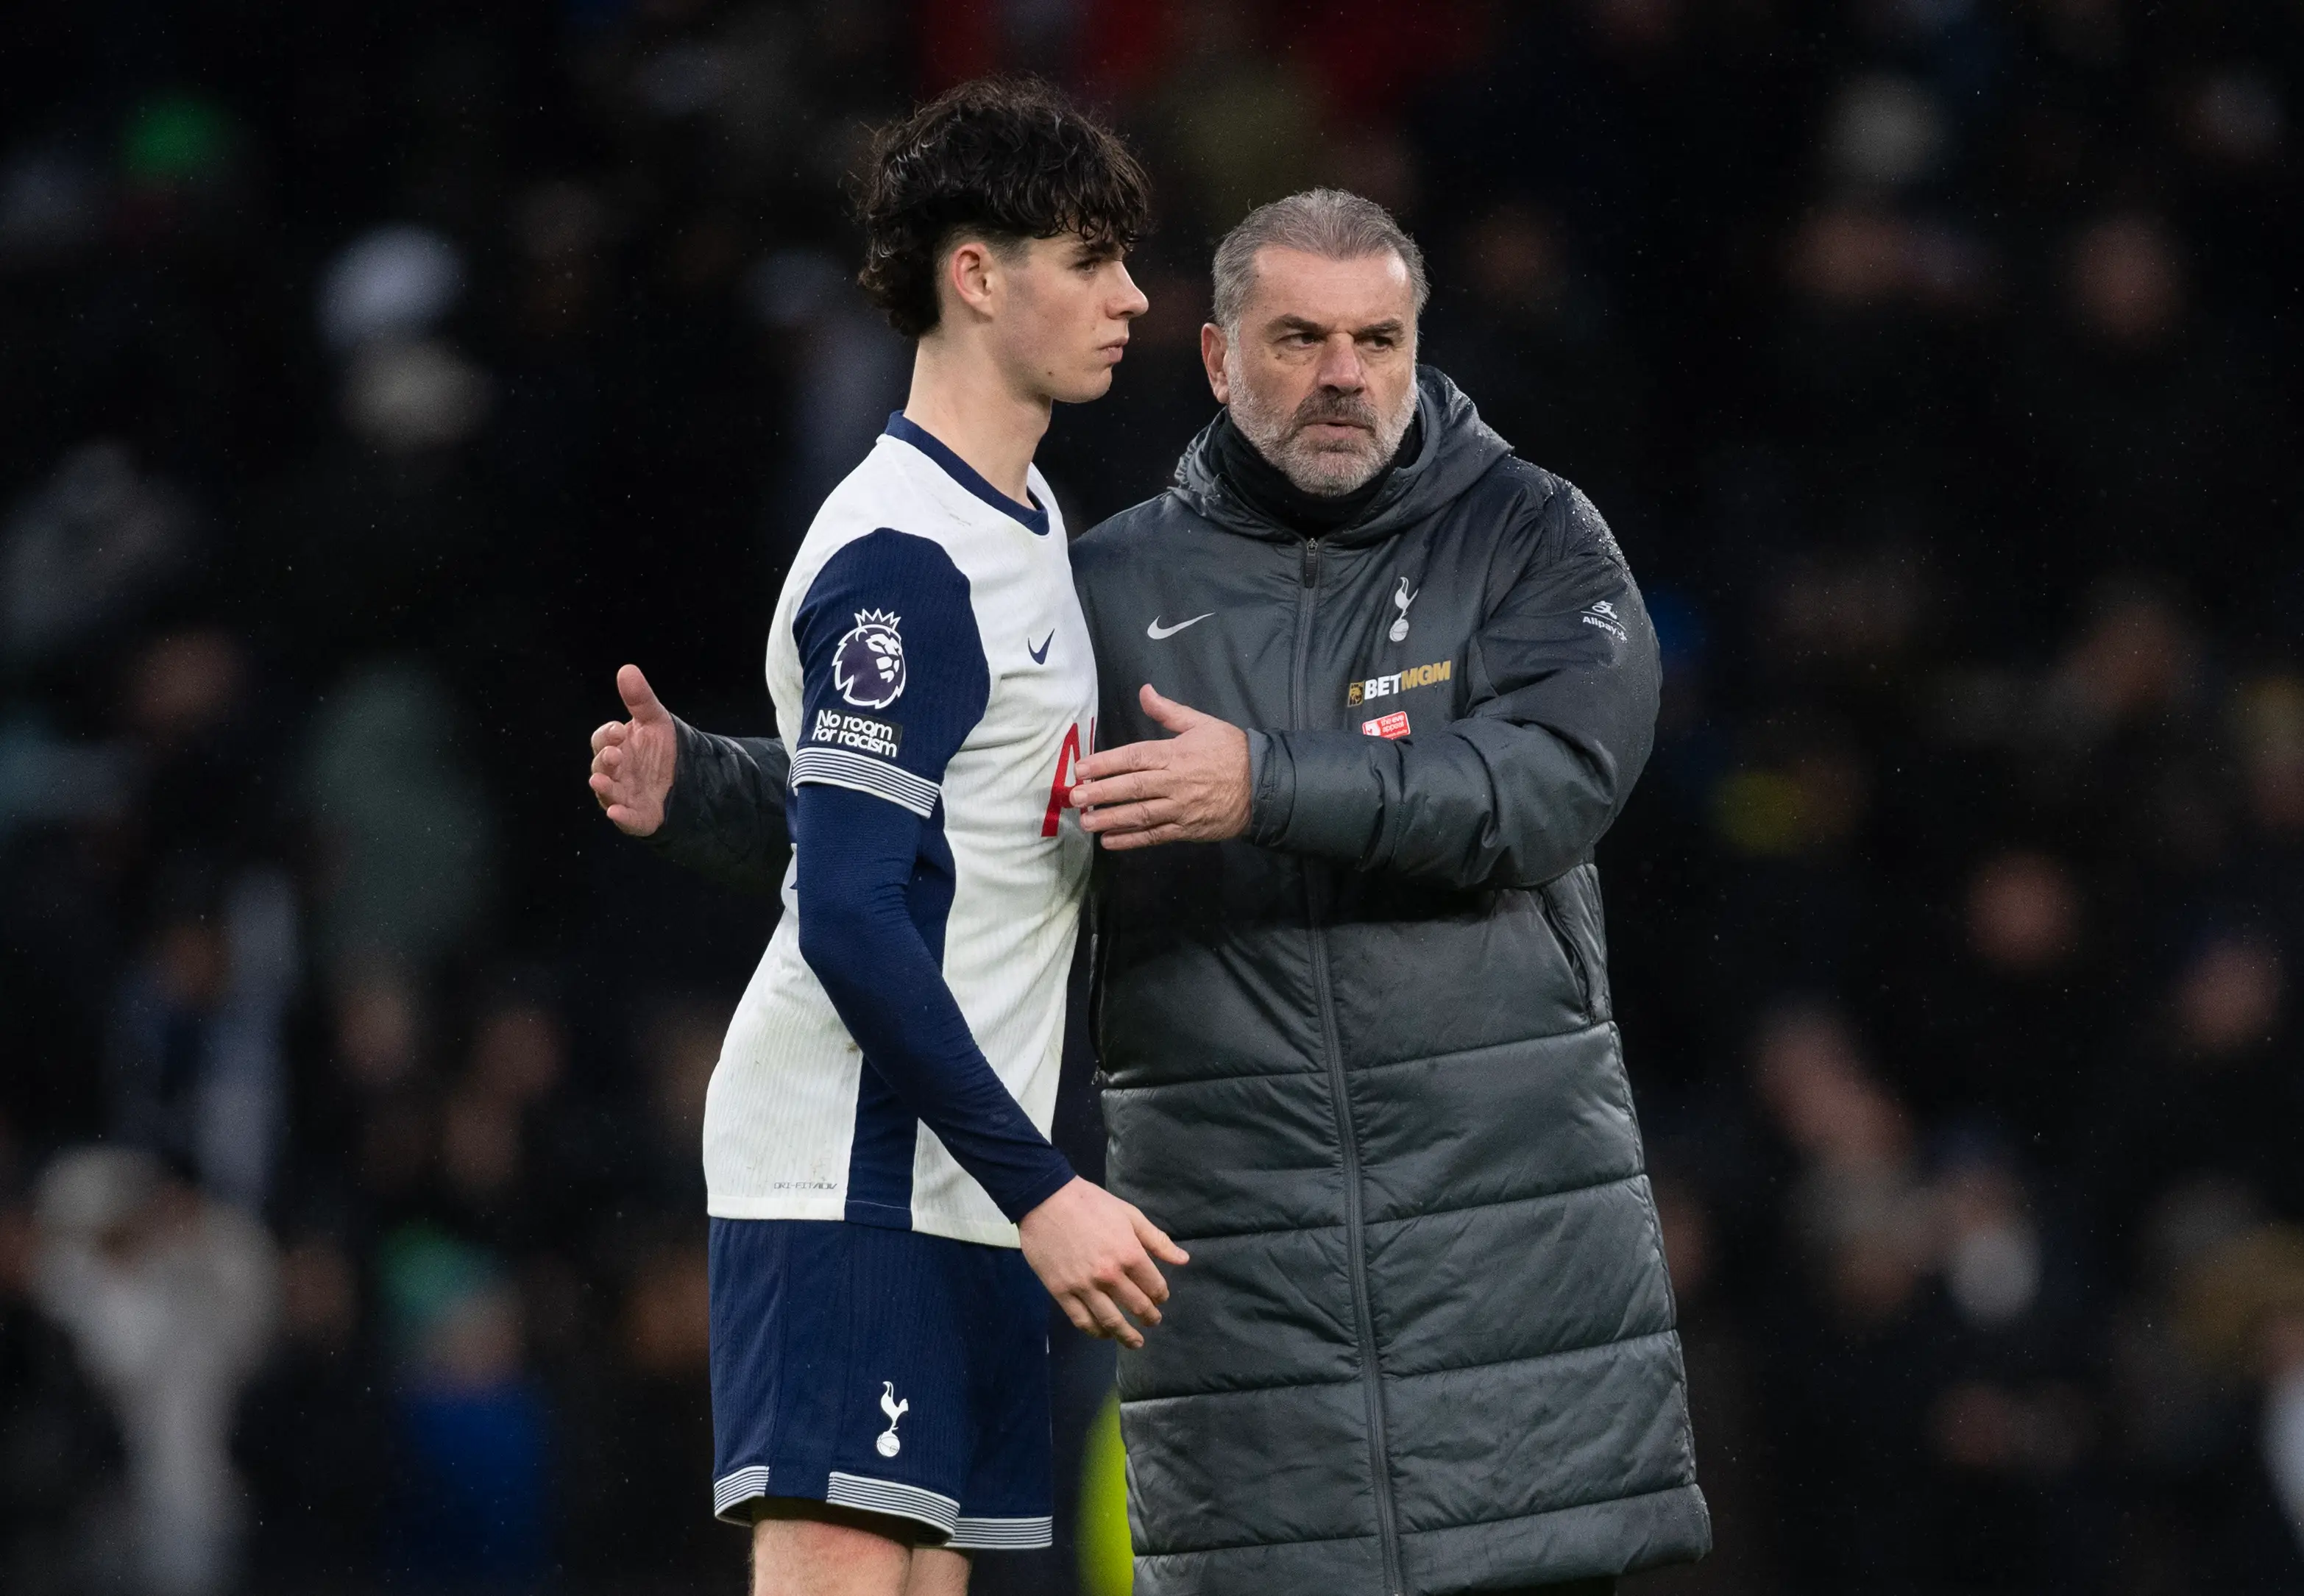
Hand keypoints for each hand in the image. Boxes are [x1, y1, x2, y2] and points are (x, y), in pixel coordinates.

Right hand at [589, 663, 677, 836]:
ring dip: (604, 787)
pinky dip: (620, 816)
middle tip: (615, 754)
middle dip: (605, 760)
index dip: (607, 735)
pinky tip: (616, 812)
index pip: (602, 739)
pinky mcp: (638, 816)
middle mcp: (615, 772)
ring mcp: (624, 795)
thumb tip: (627, 669)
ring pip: (607, 792)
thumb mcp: (655, 720)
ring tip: (600, 781)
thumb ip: (640, 699)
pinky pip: (626, 818)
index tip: (619, 730)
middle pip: (601, 766)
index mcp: (616, 747)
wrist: (687, 777)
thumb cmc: (661, 748)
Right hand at [1017, 1176, 1188, 1349]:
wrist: (1045, 1199)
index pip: (1154, 1286)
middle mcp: (1109, 1275)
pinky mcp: (1061, 1292)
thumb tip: (1183, 1260)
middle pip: (1137, 1306)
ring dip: (1126, 1335)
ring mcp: (1084, 1286)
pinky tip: (1104, 1333)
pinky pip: (1082, 1320)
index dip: (1161, 1295)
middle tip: (1153, 1321)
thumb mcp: (1129, 1215)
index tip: (1160, 1298)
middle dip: (1149, 1317)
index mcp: (1129, 1254)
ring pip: (1110, 1321)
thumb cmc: (1090, 1203)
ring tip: (1135, 1342)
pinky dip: (1096, 1332)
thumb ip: (1157, 1240)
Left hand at [1067, 684, 1250, 850]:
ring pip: (1141, 815)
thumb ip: (1168, 711)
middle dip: (1101, 793)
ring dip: (1111, 819)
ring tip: (1086, 822)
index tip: (1082, 768)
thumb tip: (1144, 691)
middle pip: (1132, 787)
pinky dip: (1132, 840)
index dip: (1105, 763)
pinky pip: (1155, 836)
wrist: (1264, 786)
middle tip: (1074, 798)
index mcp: (1175, 754)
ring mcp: (1180, 809)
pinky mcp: (1187, 830)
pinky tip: (1110, 840)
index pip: (1134, 757)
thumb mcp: (1202, 723)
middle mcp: (1175, 782)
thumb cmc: (1231, 751)